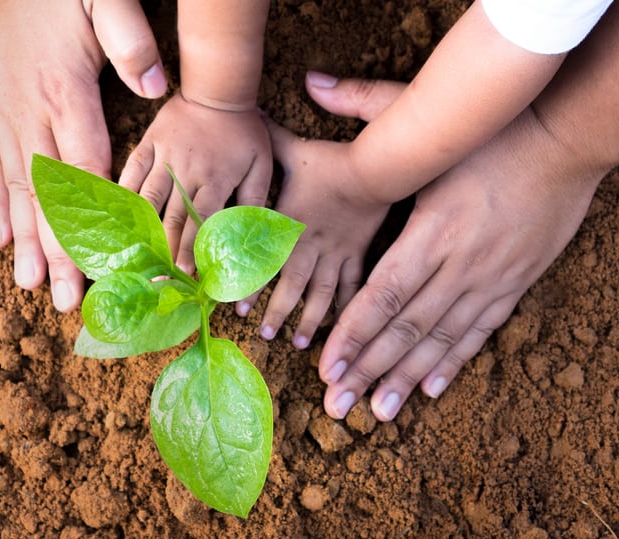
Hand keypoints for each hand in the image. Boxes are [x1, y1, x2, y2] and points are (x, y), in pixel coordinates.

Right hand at [0, 0, 166, 310]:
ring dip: (21, 240)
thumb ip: (129, 40)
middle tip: (63, 300)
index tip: (101, 267)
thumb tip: (156, 89)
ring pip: (14, 188)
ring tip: (26, 286)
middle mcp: (28, 113)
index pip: (83, 174)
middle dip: (55, 252)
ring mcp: (1, 113)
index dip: (91, 224)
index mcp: (65, 93)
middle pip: (46, 195)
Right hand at [118, 93, 272, 272]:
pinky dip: (123, 192)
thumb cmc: (244, 130)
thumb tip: (252, 234)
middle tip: (159, 276)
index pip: (202, 223)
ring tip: (135, 253)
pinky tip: (116, 213)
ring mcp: (165, 157)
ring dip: (143, 228)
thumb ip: (255, 200)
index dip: (193, 250)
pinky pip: (132, 169)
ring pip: (149, 199)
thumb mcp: (261, 164)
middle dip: (166, 250)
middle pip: (173, 218)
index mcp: (216, 179)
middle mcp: (187, 172)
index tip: (187, 275)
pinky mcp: (149, 143)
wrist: (219, 87)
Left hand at [237, 80, 400, 348]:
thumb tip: (245, 114)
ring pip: (322, 293)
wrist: (380, 167)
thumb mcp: (293, 148)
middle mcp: (314, 244)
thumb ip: (267, 140)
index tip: (238, 308)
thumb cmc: (333, 159)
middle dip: (278, 311)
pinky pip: (352, 287)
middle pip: (293, 284)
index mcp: (293, 224)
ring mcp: (339, 253)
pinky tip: (342, 329)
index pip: (267, 259)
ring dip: (309, 318)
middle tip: (264, 334)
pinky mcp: (361, 254)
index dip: (252, 285)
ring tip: (298, 342)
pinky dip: (345, 308)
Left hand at [315, 84, 603, 421]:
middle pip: (405, 329)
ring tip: (376, 413)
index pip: (383, 295)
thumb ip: (367, 110)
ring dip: (405, 378)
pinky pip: (480, 333)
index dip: (353, 334)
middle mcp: (457, 265)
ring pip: (440, 340)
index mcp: (430, 232)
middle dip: (368, 370)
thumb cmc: (490, 134)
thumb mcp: (430, 125)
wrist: (567, 141)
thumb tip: (313, 85)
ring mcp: (489, 279)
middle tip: (336, 407)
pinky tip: (430, 390)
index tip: (326, 366)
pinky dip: (454, 362)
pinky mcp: (513, 284)